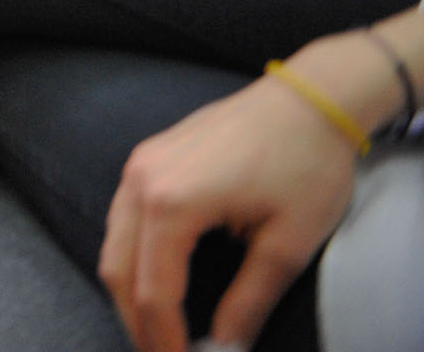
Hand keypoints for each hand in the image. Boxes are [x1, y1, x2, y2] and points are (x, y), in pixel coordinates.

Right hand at [97, 66, 359, 351]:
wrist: (310, 97)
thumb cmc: (306, 165)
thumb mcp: (286, 245)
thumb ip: (247, 303)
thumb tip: (225, 350)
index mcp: (172, 202)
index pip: (155, 293)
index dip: (166, 343)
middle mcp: (141, 181)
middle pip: (118, 272)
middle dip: (138, 325)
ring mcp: (138, 164)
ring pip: (113, 246)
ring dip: (130, 293)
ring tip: (160, 331)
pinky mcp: (147, 157)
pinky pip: (122, 219)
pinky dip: (132, 260)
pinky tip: (158, 282)